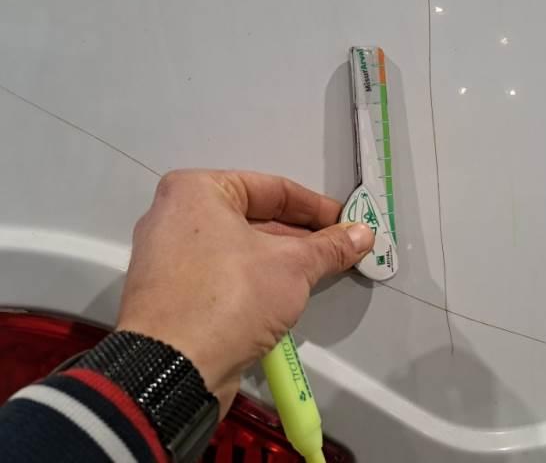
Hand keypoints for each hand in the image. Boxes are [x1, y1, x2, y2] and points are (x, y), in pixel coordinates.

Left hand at [116, 169, 374, 413]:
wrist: (172, 369)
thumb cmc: (230, 296)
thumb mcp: (293, 267)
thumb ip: (330, 247)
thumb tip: (363, 234)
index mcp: (196, 191)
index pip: (272, 189)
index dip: (316, 208)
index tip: (346, 223)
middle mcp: (175, 216)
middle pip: (254, 218)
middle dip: (300, 236)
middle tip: (339, 249)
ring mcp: (168, 257)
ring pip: (239, 249)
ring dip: (281, 260)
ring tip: (320, 272)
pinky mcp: (171, 294)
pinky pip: (223, 274)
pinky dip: (255, 280)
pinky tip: (286, 296)